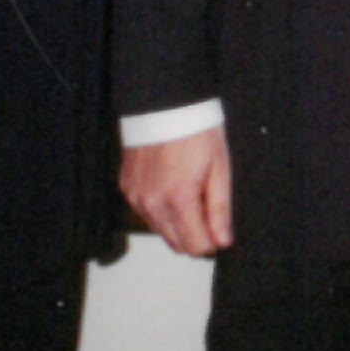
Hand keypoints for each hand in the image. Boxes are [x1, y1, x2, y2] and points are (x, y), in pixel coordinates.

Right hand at [120, 126, 234, 256]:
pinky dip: (160, 208)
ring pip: (160, 230)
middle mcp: (152, 204)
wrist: (165, 103)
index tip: (218, 227)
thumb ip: (220, 210)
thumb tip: (222, 241)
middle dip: (195, 234)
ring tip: (189, 190)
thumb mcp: (219, 168)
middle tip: (206, 206)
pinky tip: (171, 185)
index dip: (212, 241)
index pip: (195, 247)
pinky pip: (146, 213)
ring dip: (177, 222)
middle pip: (176, 244)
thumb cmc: (196, 132)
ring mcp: (135, 198)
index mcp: (178, 200)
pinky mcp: (126, 189)